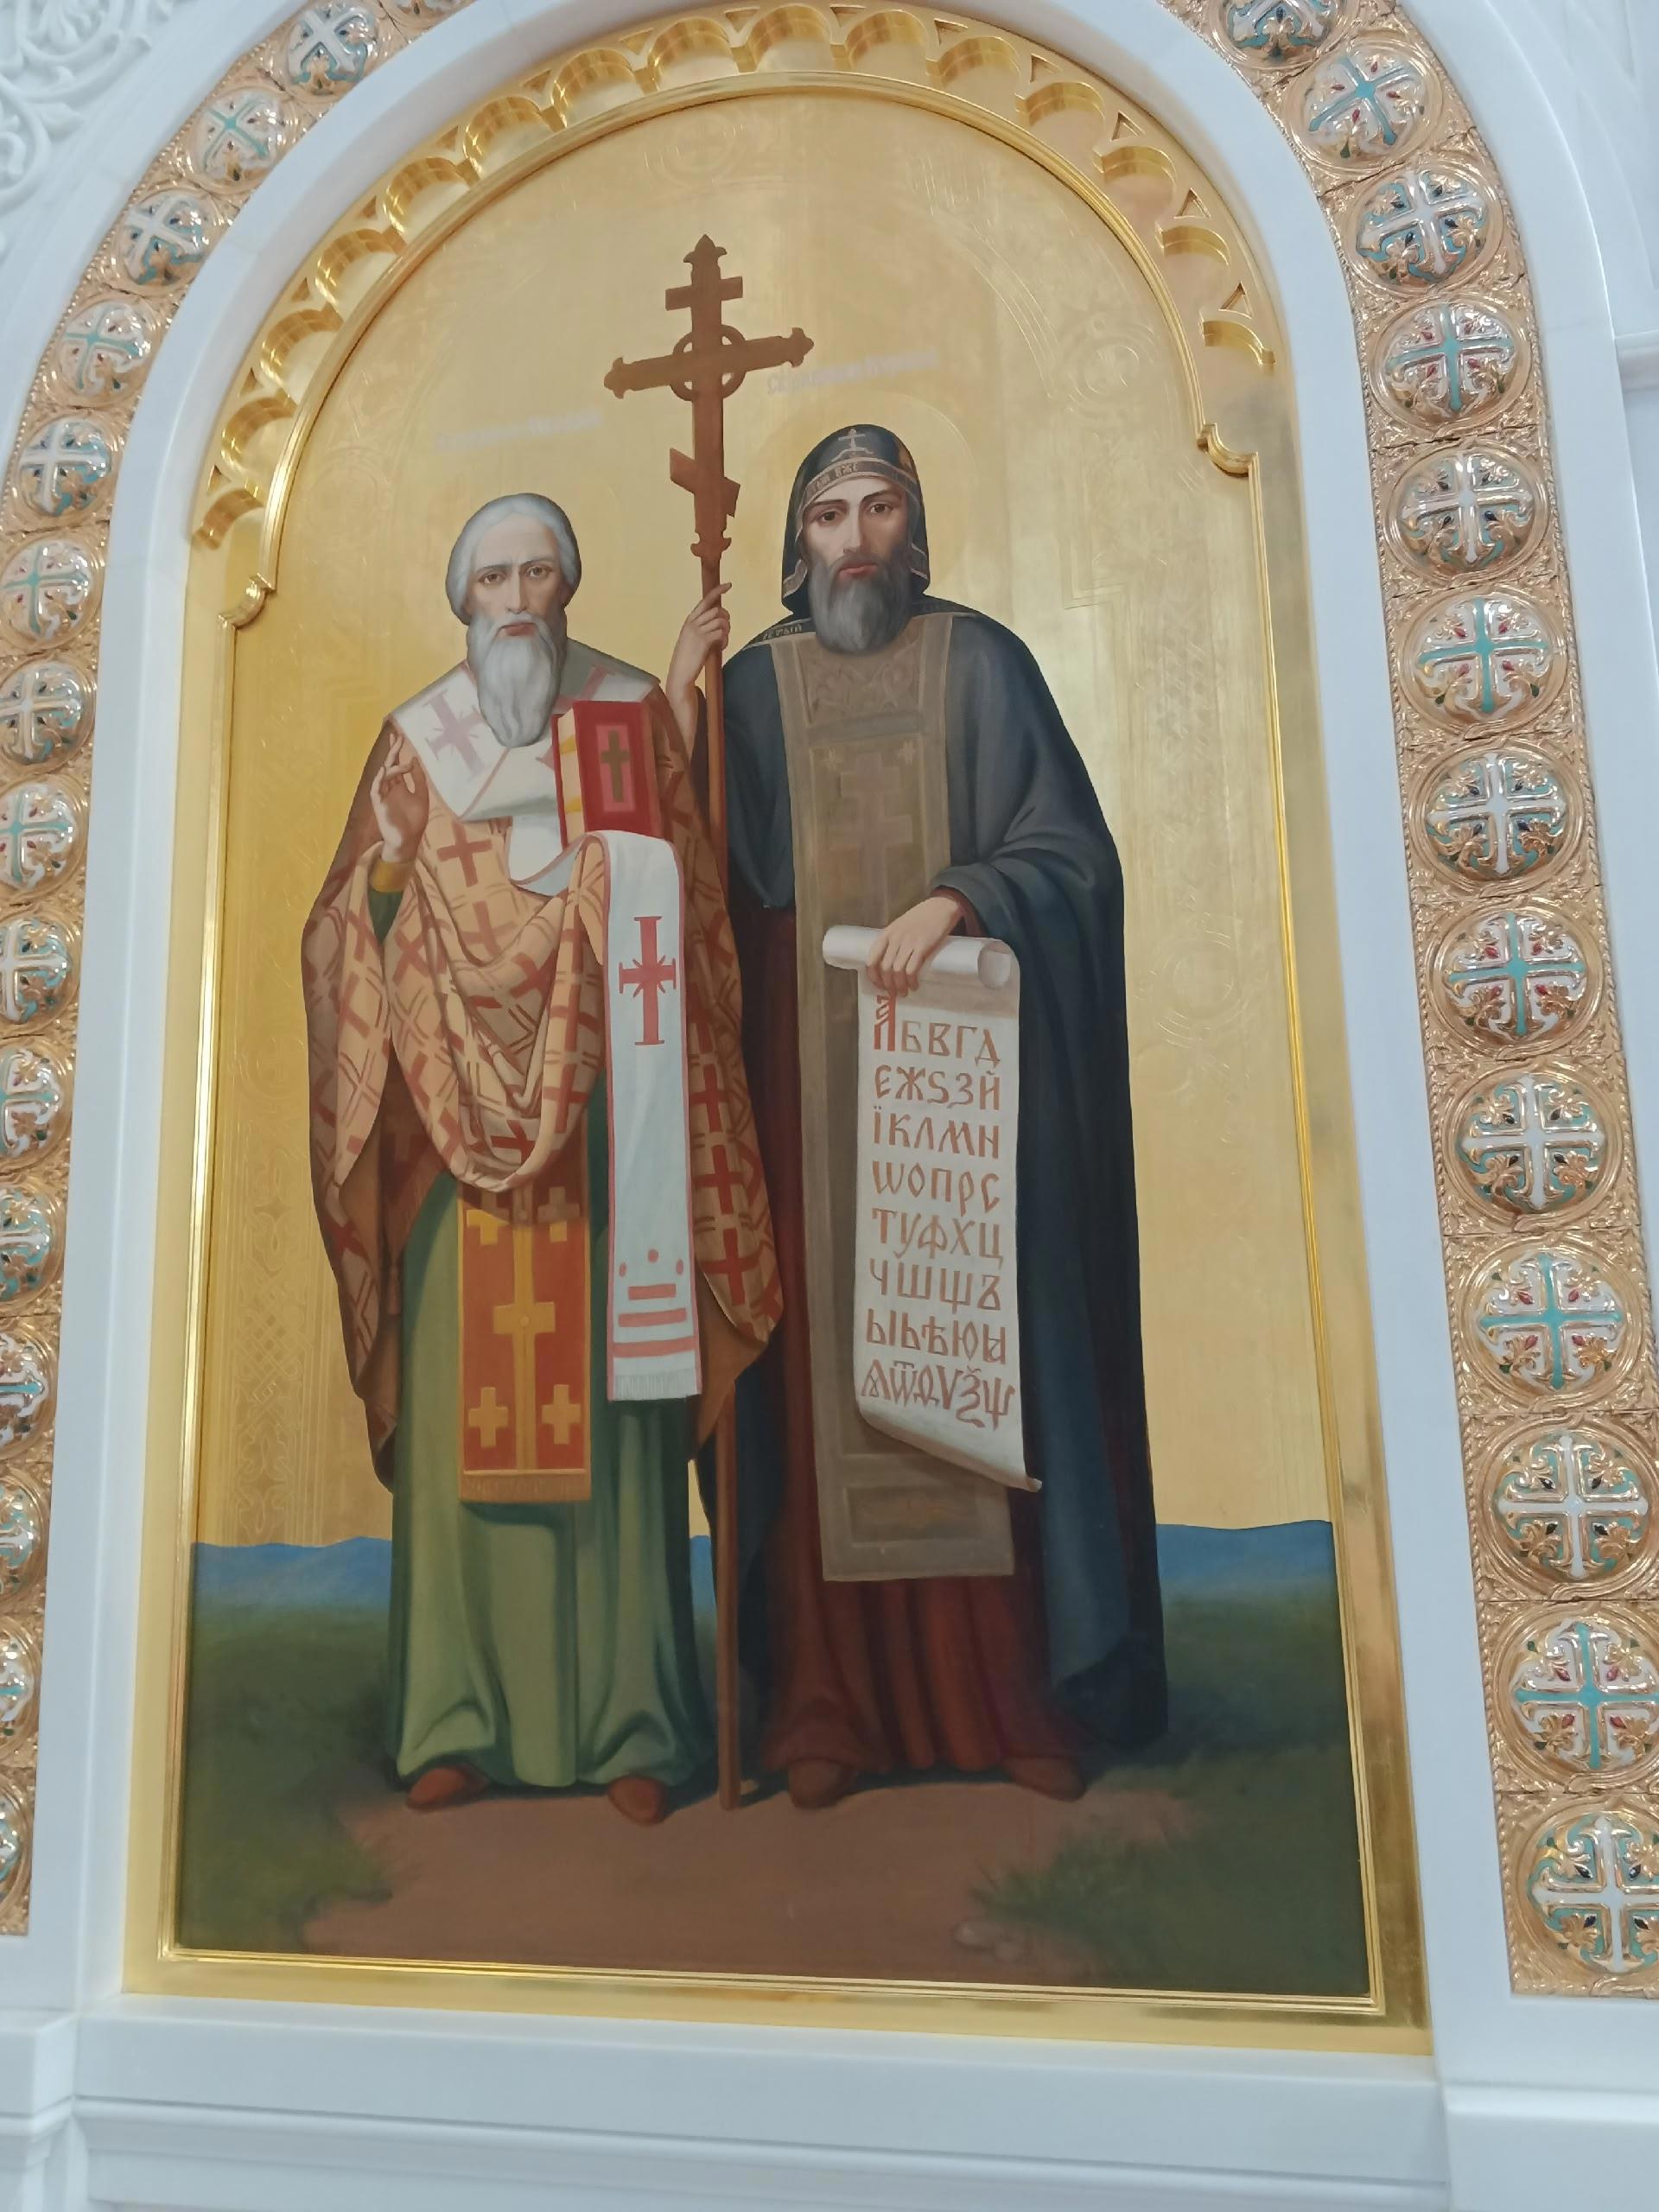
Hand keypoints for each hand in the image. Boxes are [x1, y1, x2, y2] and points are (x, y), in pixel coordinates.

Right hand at [370, 741, 427, 863]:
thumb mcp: (422, 796)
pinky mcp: (379, 804)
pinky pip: (376, 790)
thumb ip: (419, 779)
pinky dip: (379, 780)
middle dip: (392, 751)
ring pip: (384, 776)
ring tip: (404, 763)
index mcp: (400, 786)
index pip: (396, 764)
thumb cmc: (415, 821)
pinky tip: (384, 771)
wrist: (409, 840)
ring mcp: (383, 795)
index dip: (396, 751)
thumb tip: (414, 759)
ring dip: (393, 768)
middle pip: (389, 765)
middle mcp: (390, 788)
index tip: (398, 736)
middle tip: (397, 737)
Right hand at [666, 584, 730, 751]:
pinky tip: (721, 647)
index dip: (718, 591)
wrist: (679, 675)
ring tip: (722, 642)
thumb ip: (703, 630)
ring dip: (726, 631)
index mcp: (689, 621)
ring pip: (721, 621)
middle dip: (727, 619)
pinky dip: (725, 639)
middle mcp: (692, 623)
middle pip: (718, 610)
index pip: (705, 601)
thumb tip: (720, 623)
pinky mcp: (703, 641)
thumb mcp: (693, 640)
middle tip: (726, 631)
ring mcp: (697, 631)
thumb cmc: (688, 660)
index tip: (729, 584)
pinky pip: (721, 633)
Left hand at [866, 894, 960, 996]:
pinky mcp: (923, 946)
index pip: (872, 959)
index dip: (873, 976)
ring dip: (899, 986)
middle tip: (893, 993)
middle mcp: (895, 939)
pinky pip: (912, 969)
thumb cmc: (920, 917)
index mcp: (886, 934)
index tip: (879, 985)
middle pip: (885, 968)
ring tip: (904, 992)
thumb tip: (888, 964)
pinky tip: (914, 985)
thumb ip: (892, 941)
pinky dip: (911, 981)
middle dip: (888, 985)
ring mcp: (908, 942)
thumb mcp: (899, 926)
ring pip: (897, 971)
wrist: (940, 907)